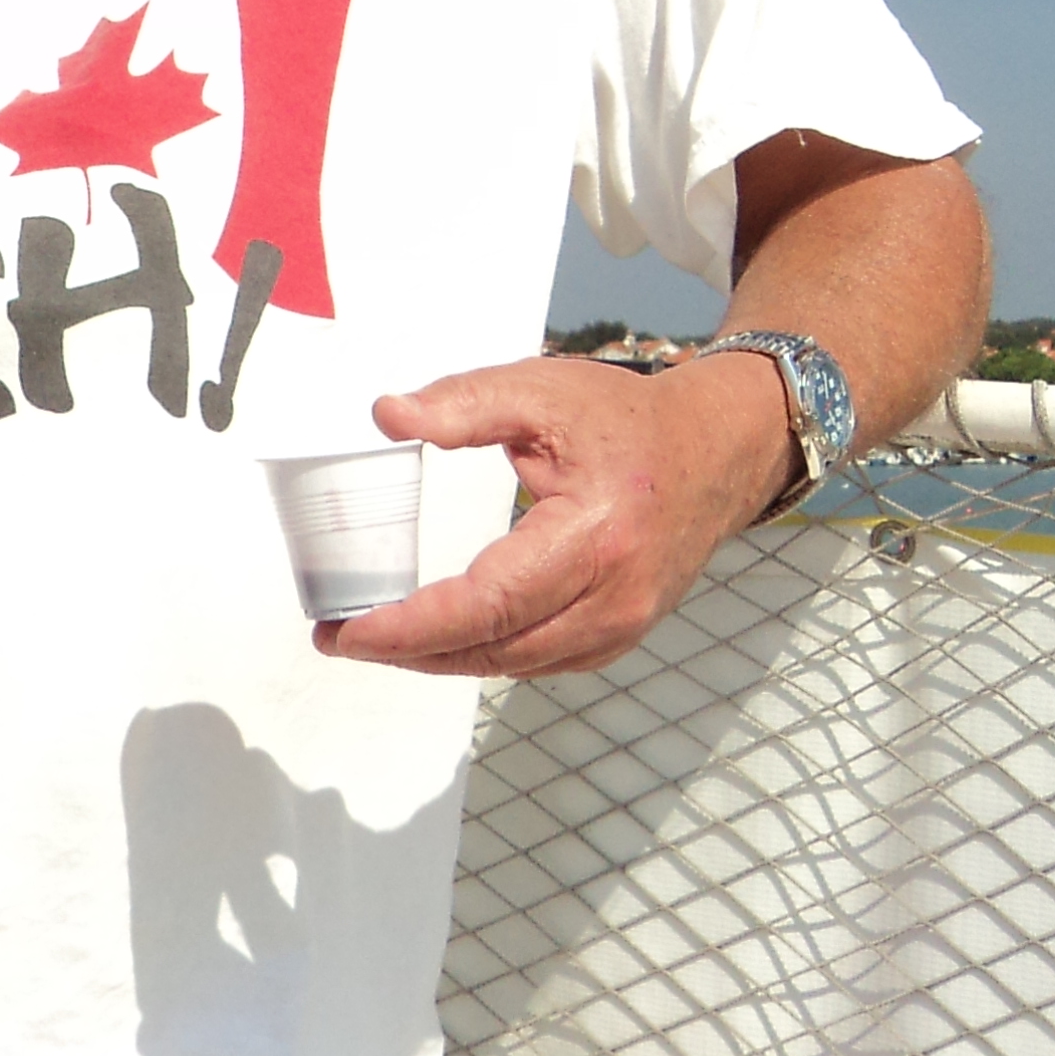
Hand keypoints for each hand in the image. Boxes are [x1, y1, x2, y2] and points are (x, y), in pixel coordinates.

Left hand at [319, 352, 784, 676]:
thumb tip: (387, 414)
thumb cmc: (629, 421)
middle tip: (338, 638)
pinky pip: (537, 661)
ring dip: (439, 660)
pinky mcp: (618, 637)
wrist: (716, 453)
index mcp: (595, 537)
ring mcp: (621, 627)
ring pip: (512, 664)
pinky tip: (438, 638)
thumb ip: (464, 402)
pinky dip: (482, 654)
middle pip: (494, 648)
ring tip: (374, 639)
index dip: (411, 627)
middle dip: (407, 651)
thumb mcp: (544, 390)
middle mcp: (614, 598)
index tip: (347, 630)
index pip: (487, 603)